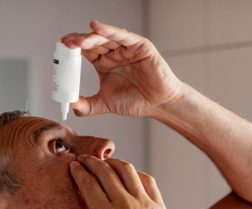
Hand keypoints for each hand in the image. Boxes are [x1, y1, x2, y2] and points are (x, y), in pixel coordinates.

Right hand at [47, 156, 187, 208]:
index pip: (89, 184)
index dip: (79, 172)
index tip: (74, 165)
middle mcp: (127, 206)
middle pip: (107, 173)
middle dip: (93, 162)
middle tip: (85, 158)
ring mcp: (146, 204)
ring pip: (128, 172)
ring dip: (115, 162)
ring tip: (106, 162)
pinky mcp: (160, 207)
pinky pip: (148, 181)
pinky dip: (137, 173)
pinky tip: (131, 175)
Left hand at [61, 20, 183, 116]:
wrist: (158, 104)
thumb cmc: (137, 101)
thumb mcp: (106, 103)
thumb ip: (88, 105)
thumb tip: (70, 105)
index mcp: (104, 64)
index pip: (84, 52)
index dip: (72, 50)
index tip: (60, 52)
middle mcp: (114, 54)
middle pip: (92, 42)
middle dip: (78, 42)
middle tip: (66, 44)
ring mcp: (126, 48)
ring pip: (105, 38)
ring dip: (90, 38)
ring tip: (77, 41)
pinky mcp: (139, 46)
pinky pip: (122, 36)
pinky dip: (109, 31)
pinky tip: (96, 28)